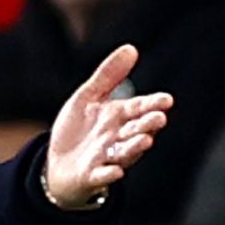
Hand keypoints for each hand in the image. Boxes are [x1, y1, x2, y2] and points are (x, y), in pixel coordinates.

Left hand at [43, 44, 171, 208]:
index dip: (152, 104)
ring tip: (145, 141)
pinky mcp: (91, 175)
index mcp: (119, 116)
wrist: (58, 163)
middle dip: (147, 125)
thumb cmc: (78, 129)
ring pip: (124, 153)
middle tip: (159, 118)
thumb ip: (108, 75)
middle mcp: (117, 137)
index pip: (139, 108)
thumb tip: (131, 48)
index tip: (166, 100)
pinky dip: (108, 174)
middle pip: (136, 130)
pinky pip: (101, 176)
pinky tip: (116, 171)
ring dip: (135, 147)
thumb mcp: (88, 97)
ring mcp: (106, 157)